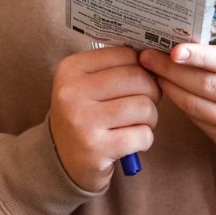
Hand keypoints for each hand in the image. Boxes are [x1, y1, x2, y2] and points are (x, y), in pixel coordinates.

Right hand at [49, 45, 160, 188]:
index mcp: (71, 69)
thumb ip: (114, 68)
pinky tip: (131, 142)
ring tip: (137, 124)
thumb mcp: (86, 85)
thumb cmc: (84, 116)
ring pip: (144, 107)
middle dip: (152, 93)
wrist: (61, 159)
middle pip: (138, 79)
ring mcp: (82, 121)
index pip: (126, 55)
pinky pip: (142, 135)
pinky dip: (145, 139)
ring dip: (150, 118)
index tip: (140, 82)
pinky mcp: (96, 148)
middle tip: (144, 105)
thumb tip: (154, 59)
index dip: (143, 68)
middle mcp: (72, 92)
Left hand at [138, 43, 215, 168]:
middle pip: (208, 85)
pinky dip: (179, 102)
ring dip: (170, 87)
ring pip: (197, 106)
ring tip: (152, 71)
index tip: (174, 49)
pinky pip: (197, 120)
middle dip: (173, 70)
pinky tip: (167, 89)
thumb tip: (186, 42)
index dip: (200, 56)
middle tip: (149, 56)